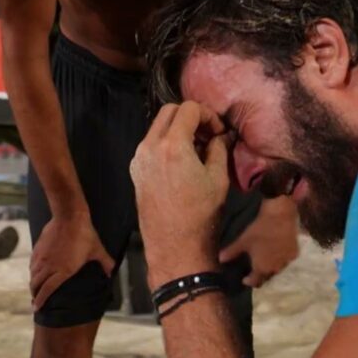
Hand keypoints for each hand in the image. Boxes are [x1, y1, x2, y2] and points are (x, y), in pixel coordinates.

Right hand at [30, 212, 114, 309]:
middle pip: (36, 285)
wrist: (70, 217)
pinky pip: (32, 263)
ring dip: (32, 284)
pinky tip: (34, 271)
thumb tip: (112, 272)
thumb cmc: (85, 234)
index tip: (37, 308)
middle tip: (35, 301)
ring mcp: (42, 257)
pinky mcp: (38, 248)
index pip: (48, 290)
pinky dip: (32, 271)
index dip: (41, 300)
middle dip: (35, 295)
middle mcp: (50, 266)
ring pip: (33, 275)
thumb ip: (105, 263)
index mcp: (63, 271)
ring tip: (34, 289)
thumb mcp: (97, 250)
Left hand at [130, 102, 229, 286]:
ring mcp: (139, 160)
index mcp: (172, 145)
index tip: (218, 131)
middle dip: (190, 117)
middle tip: (207, 135)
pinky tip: (182, 163)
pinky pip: (151, 145)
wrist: (175, 248)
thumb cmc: (201, 215)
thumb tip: (220, 135)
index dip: (208, 115)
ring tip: (197, 150)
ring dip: (178, 130)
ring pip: (158, 128)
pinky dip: (166, 144)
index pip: (188, 108)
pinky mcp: (136, 172)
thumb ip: (219, 149)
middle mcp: (149, 147)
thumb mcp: (218, 179)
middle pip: (169, 112)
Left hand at [219, 197, 298, 286]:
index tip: (245, 279)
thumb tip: (220, 260)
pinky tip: (277, 252)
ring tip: (266, 260)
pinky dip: (281, 259)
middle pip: (267, 276)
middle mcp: (275, 268)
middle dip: (261, 274)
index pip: (256, 281)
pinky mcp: (295, 253)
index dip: (249, 281)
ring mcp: (286, 261)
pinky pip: (286, 260)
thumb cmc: (259, 229)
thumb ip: (232, 252)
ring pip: (278, 269)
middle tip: (255, 269)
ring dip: (272, 267)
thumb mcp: (243, 240)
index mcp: (262, 268)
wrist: (280, 215)